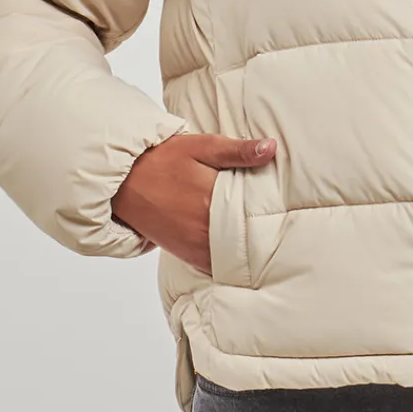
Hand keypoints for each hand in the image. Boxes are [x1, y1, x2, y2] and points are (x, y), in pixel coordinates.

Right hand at [112, 131, 276, 272]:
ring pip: (233, 257)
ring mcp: (194, 245)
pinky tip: (239, 251)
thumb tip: (271, 148)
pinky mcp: (185, 254)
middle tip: (283, 231)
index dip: (275, 215)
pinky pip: (214, 265)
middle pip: (248, 240)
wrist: (123, 181)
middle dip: (265, 236)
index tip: (289, 215)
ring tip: (265, 242)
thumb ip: (238, 151)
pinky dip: (228, 261)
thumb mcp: (202, 146)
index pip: (257, 214)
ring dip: (248, 252)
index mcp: (214, 199)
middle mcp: (206, 228)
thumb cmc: (163, 159)